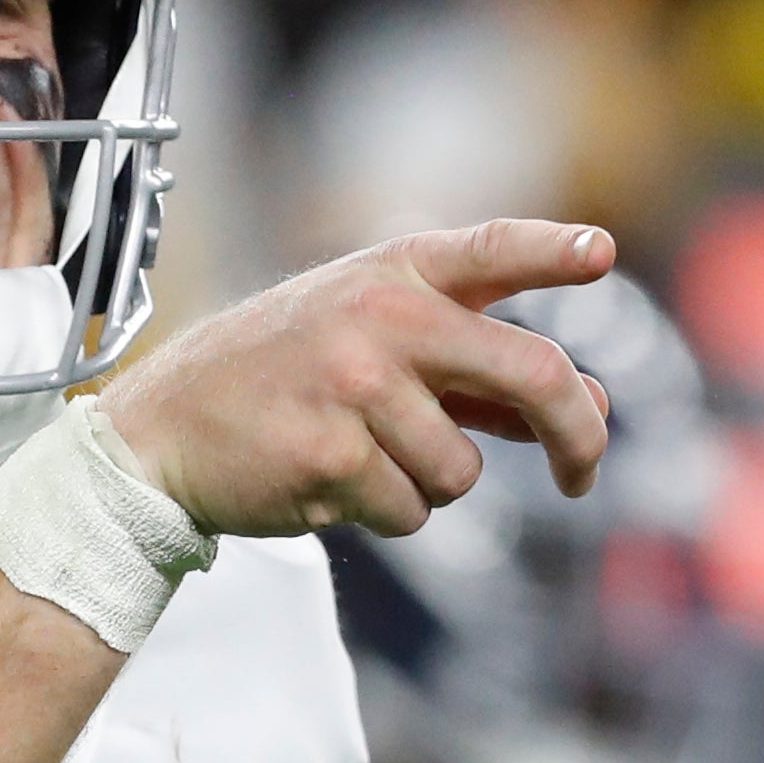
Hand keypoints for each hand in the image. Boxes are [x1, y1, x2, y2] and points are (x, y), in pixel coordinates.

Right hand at [103, 220, 617, 537]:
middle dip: (578, 433)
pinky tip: (329, 481)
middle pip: (531, 372)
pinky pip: (411, 512)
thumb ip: (479, 367)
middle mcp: (381, 317)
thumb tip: (596, 403)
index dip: (551, 251)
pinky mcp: (332, 456)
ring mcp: (356, 386)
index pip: (490, 249)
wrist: (162, 429)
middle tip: (582, 473)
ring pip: (463, 470)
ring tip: (361, 456)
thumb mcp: (373, 342)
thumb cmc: (283, 380)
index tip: (601, 252)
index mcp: (393, 274)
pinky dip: (384, 512)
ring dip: (428, 483)